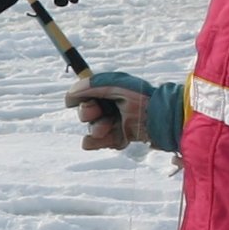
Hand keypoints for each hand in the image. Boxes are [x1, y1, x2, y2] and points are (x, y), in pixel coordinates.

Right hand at [64, 71, 182, 151]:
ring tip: (106, 127)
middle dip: (87, 113)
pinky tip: (109, 137)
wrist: (160, 118)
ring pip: (90, 131)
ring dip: (94, 129)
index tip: (76, 100)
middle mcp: (110, 108)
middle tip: (96, 112)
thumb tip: (68, 97)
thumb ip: (89, 85)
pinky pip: (98, 144)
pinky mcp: (118, 140)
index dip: (79, 99)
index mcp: (109, 92)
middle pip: (84, 114)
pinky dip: (100, 142)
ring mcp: (114, 125)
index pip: (84, 96)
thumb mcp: (113, 84)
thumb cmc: (139, 97)